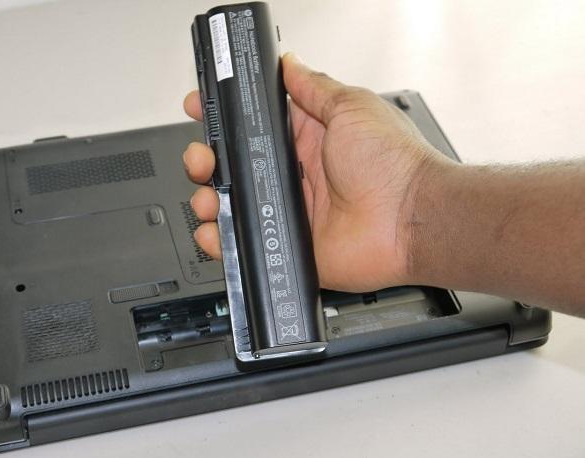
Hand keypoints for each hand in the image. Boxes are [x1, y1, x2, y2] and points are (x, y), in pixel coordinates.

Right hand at [183, 53, 448, 291]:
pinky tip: (214, 230)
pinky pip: (245, 243)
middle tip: (202, 156)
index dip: (223, 120)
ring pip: (233, 205)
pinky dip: (222, 240)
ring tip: (207, 195)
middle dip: (206, 159)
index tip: (200, 109)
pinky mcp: (288, 245)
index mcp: (305, 141)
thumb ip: (314, 88)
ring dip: (209, 198)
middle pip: (233, 168)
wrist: (412, 219)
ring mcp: (289, 212)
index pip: (250, 128)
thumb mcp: (351, 107)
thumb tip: (290, 64)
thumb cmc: (392, 162)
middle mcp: (293, 176)